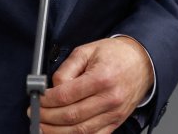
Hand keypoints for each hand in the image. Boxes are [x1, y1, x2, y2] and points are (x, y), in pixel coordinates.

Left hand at [39, 37, 153, 133]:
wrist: (142, 62)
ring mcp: (114, 113)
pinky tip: (62, 132)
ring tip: (43, 126)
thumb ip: (67, 68)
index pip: (66, 95)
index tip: (38, 99)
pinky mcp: (116, 122)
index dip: (47, 100)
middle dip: (47, 117)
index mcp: (101, 78)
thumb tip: (52, 88)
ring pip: (80, 131)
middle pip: (71, 116)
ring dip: (57, 132)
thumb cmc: (115, 55)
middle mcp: (110, 98)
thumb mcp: (87, 51)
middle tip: (35, 114)